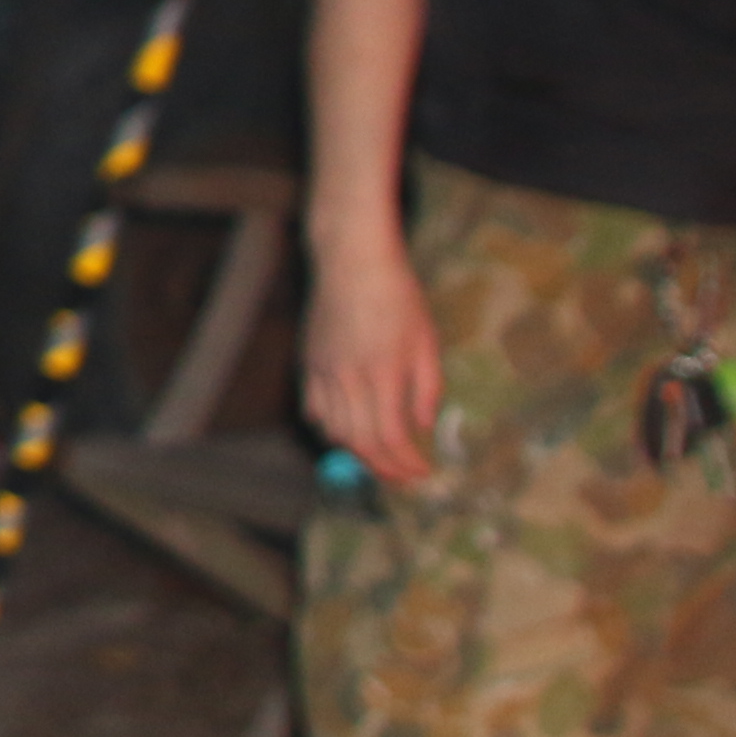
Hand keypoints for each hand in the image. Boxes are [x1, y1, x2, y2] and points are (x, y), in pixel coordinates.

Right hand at [299, 235, 441, 488]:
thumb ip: (427, 388)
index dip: (407, 464)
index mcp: (382, 373)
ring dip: (358, 453)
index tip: (422, 474)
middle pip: (360, 443)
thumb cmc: (397, 295)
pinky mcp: (309, 363)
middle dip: (384, 468)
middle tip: (403, 476)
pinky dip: (331, 429)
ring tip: (380, 457)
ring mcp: (323, 372)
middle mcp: (348, 379)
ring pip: (334, 432)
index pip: (391, 438)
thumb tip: (424, 426)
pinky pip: (315, 410)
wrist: (352, 260)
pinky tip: (349, 430)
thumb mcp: (426, 340)